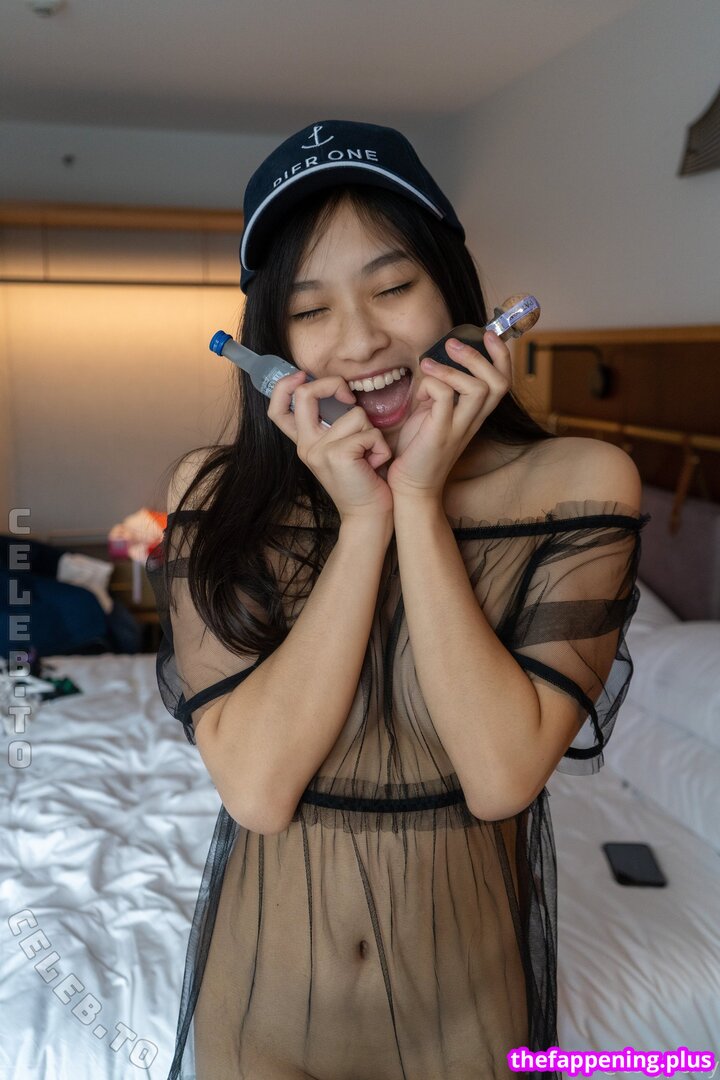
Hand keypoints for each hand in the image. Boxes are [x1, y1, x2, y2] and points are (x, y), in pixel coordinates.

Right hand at [267, 369, 394, 523]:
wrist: (368, 516)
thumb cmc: (362, 480)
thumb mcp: (340, 449)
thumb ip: (332, 425)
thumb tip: (337, 391)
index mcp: (304, 443)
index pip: (277, 409)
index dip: (284, 386)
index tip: (301, 375)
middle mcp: (306, 446)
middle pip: (306, 394)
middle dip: (333, 384)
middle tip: (350, 397)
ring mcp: (318, 451)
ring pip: (354, 414)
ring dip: (372, 432)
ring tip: (369, 455)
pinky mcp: (338, 455)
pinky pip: (368, 432)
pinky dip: (379, 447)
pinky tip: (375, 465)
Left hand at [386, 330, 511, 500]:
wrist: (411, 485)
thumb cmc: (418, 448)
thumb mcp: (432, 412)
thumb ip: (439, 389)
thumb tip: (435, 363)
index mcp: (475, 413)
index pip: (503, 381)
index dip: (501, 355)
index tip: (487, 334)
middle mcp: (473, 420)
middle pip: (499, 383)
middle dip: (481, 356)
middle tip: (453, 344)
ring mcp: (459, 428)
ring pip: (479, 389)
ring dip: (455, 369)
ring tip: (430, 363)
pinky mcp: (440, 434)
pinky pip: (445, 399)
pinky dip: (433, 384)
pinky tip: (420, 388)